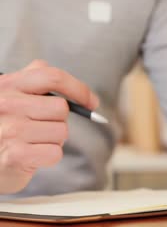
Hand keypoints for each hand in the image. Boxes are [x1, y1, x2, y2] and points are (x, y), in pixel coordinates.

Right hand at [0, 60, 98, 193]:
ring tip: (34, 142)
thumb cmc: (5, 126)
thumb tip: (77, 89)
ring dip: (54, 140)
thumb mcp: (12, 95)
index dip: (79, 89)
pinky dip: (50, 156)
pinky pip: (55, 152)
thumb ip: (34, 78)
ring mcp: (9, 129)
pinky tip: (32, 156)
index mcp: (7, 84)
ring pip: (61, 131)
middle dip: (59, 121)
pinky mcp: (15, 155)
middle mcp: (5, 104)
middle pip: (61, 108)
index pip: (52, 76)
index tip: (91, 102)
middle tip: (42, 128)